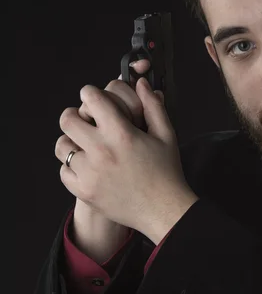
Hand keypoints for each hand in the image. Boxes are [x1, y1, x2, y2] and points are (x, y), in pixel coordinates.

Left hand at [55, 72, 195, 237]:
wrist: (163, 210)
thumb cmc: (167, 172)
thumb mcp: (166, 135)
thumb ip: (153, 106)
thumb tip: (142, 84)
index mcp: (121, 134)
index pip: (92, 99)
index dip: (91, 93)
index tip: (93, 97)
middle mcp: (101, 151)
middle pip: (68, 119)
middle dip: (75, 115)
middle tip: (85, 120)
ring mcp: (89, 173)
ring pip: (63, 146)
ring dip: (72, 142)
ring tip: (87, 146)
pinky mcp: (84, 191)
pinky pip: (64, 171)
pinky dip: (73, 167)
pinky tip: (90, 167)